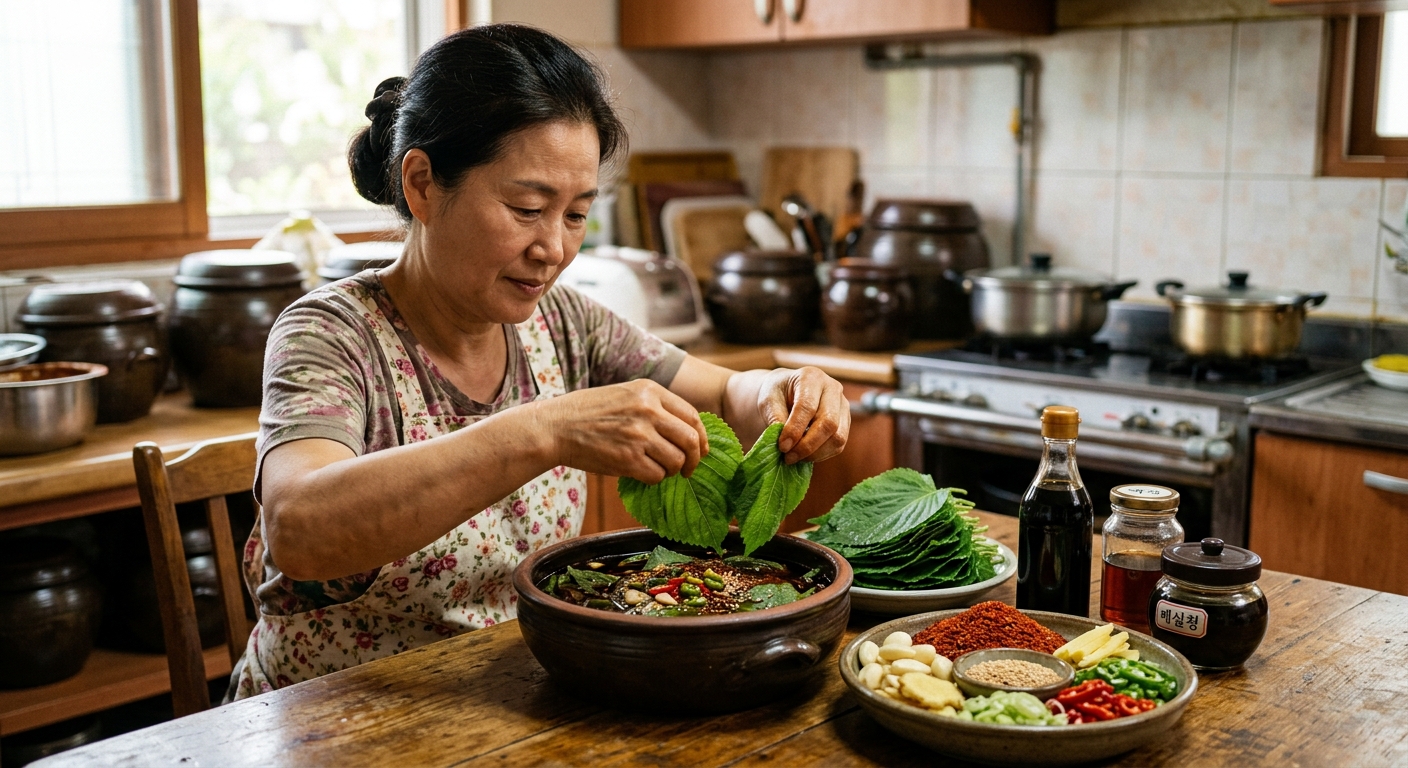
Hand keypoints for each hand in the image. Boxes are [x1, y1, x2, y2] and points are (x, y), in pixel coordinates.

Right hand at [538, 379, 708, 483]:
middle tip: (688, 469)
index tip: (700, 449)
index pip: (692, 416)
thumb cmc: (588, 412)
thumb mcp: (625, 393)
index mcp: (650, 391)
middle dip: (694, 459)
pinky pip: (656, 476)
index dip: (701, 437)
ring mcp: (639, 435)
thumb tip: (685, 431)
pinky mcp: (628, 459)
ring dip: (672, 470)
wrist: (555, 426)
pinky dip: (654, 479)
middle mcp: (648, 410)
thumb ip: (654, 406)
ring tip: (659, 469)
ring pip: (676, 461)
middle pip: (691, 440)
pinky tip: (642, 473)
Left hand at [756, 367, 849, 463]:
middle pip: (828, 422)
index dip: (795, 429)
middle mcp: (832, 388)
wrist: (788, 392)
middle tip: (788, 457)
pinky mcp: (845, 421)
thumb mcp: (768, 401)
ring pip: (837, 436)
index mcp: (811, 377)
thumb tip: (786, 443)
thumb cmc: (777, 394)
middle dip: (807, 445)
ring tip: (794, 457)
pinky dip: (821, 455)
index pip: (807, 406)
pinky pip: (839, 444)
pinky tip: (805, 455)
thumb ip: (776, 419)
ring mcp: (842, 405)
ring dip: (815, 453)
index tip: (782, 446)